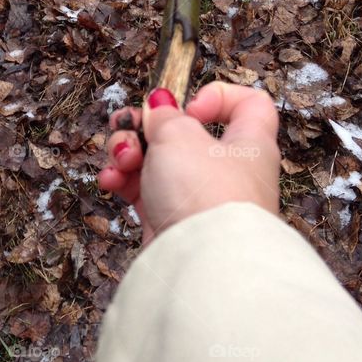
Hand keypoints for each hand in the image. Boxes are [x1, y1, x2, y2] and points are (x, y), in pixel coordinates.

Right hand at [97, 82, 280, 245]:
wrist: (202, 265)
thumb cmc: (206, 196)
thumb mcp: (179, 134)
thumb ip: (164, 114)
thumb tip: (159, 104)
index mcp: (248, 142)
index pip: (249, 105)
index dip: (218, 96)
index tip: (189, 106)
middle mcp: (227, 170)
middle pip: (182, 132)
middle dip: (147, 127)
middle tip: (132, 128)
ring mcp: (197, 197)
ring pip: (156, 160)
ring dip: (128, 151)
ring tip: (122, 159)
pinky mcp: (171, 219)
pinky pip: (142, 190)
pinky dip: (124, 181)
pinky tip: (112, 180)